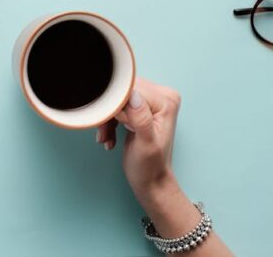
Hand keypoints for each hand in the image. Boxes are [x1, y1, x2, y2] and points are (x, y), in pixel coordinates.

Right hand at [96, 77, 181, 207]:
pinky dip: (110, 121)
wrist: (151, 182)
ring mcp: (151, 101)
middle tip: (106, 132)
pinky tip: (109, 136)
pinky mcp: (140, 107)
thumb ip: (141, 119)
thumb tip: (132, 95)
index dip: (116, 105)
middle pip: (123, 91)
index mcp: (166, 101)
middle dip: (110, 112)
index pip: (131, 89)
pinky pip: (117, 106)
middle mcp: (162, 96)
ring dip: (107, 118)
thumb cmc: (150, 167)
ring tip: (107, 137)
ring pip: (117, 99)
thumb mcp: (146, 144)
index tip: (109, 122)